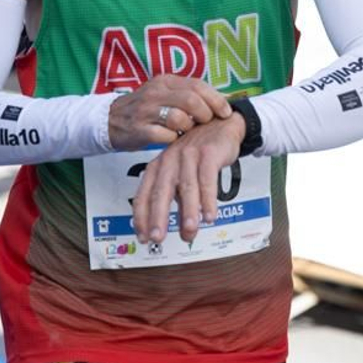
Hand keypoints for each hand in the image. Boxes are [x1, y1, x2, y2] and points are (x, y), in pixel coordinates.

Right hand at [108, 73, 231, 150]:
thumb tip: (219, 101)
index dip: (216, 99)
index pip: (197, 85)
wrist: (110, 120)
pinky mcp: (139, 130)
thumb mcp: (164, 93)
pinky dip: (173, 139)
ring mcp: (146, 112)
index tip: (225, 111)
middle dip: (205, 113)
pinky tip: (172, 138)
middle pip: (191, 100)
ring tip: (186, 130)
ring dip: (189, 127)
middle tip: (207, 122)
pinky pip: (165, 136)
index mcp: (165, 81)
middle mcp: (155, 93)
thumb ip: (188, 94)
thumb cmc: (145, 109)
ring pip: (178, 118)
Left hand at [131, 112, 245, 243]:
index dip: (142, 217)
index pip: (144, 194)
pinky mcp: (208, 153)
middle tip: (157, 238)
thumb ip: (179, 201)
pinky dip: (208, 199)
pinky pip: (207, 179)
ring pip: (186, 187)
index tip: (143, 237)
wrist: (221, 124)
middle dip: (158, 217)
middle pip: (161, 191)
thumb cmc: (199, 152)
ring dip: (187, 212)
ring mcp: (188, 156)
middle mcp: (170, 161)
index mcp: (158, 167)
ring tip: (189, 232)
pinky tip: (210, 215)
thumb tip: (181, 232)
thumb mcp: (183, 175)